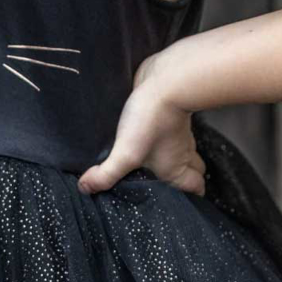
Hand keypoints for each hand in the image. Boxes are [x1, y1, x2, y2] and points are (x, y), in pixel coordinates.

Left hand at [76, 52, 205, 196]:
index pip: (195, 188)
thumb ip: (106, 174)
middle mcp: (180, 152)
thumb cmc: (152, 120)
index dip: (191, 197)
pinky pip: (172, 130)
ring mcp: (178, 132)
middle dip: (185, 178)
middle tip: (164, 183)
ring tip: (150, 162)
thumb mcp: (126, 153)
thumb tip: (86, 188)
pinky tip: (144, 135)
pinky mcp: (168, 114)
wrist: (166, 80)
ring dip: (173, 156)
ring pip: (184, 149)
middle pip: (194, 170)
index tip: (179, 202)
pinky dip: (164, 136)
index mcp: (174, 168)